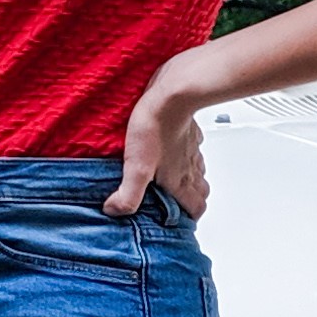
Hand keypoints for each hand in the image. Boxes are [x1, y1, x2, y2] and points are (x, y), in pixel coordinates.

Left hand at [109, 75, 208, 217]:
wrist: (172, 94)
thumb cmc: (155, 128)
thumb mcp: (137, 168)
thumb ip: (127, 195)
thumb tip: (114, 210)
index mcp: (179, 180)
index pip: (196, 207)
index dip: (192, 217)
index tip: (183, 222)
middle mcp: (189, 166)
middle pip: (201, 191)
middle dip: (194, 200)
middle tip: (181, 203)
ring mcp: (191, 148)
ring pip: (199, 169)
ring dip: (193, 178)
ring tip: (179, 179)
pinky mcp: (189, 129)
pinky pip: (194, 144)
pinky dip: (189, 151)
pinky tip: (178, 147)